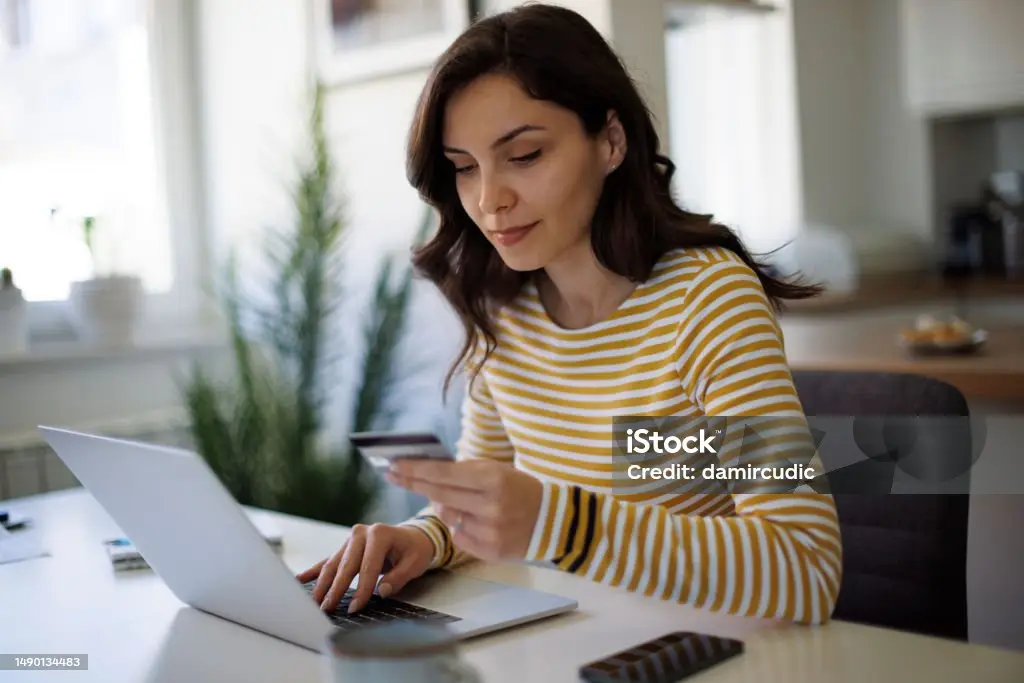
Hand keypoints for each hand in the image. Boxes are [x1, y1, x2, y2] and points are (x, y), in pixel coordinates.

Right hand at [295, 524, 434, 613]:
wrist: (413, 536)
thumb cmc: (415, 550)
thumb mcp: (415, 563)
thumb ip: (399, 577)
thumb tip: (381, 591)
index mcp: (379, 534)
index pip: (368, 566)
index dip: (361, 589)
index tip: (354, 608)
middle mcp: (361, 533)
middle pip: (346, 565)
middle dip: (335, 589)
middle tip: (326, 609)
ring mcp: (351, 539)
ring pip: (333, 564)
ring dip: (322, 584)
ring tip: (313, 603)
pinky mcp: (345, 547)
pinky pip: (328, 560)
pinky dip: (315, 571)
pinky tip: (300, 580)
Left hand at [385, 459, 542, 561]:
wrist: (552, 520)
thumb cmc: (518, 489)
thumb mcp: (497, 470)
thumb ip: (464, 471)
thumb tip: (426, 475)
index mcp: (493, 479)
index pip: (444, 474)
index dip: (415, 470)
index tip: (394, 465)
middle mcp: (491, 505)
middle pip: (438, 494)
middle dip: (413, 483)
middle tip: (393, 475)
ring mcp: (490, 531)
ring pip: (448, 517)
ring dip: (446, 507)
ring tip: (465, 502)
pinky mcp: (490, 551)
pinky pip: (459, 537)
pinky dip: (462, 527)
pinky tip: (480, 522)